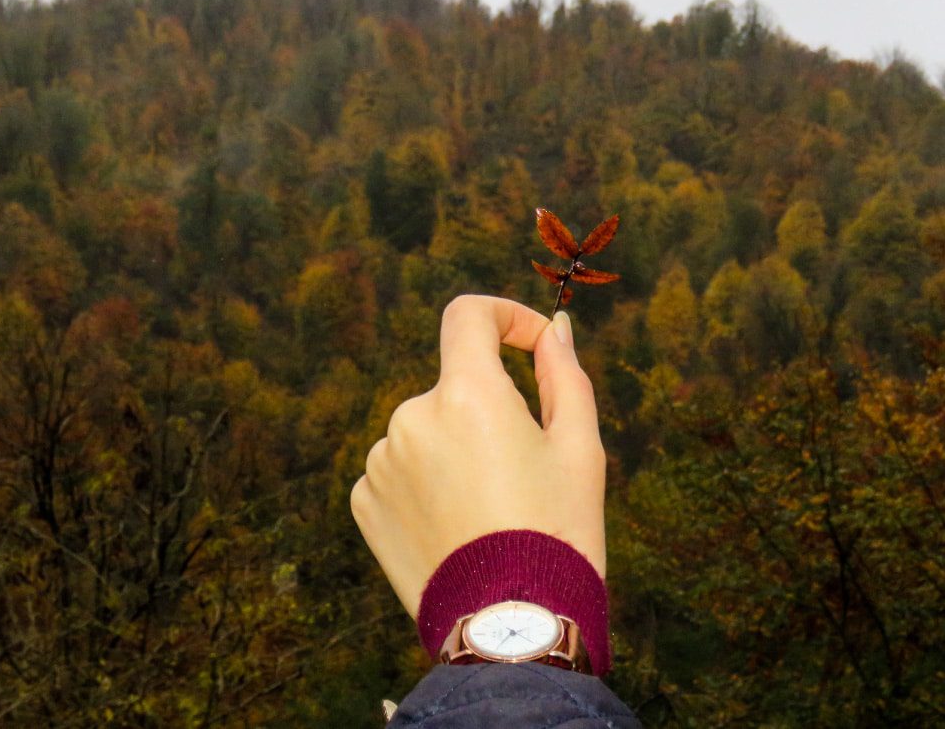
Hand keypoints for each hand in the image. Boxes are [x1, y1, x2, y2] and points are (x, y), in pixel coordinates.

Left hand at [350, 295, 606, 618]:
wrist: (511, 629)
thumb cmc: (558, 531)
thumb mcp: (580, 446)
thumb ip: (564, 372)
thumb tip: (556, 329)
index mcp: (467, 393)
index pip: (468, 315)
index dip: (504, 318)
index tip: (530, 346)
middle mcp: (412, 416)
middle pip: (454, 386)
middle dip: (489, 411)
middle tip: (524, 472)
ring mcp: (381, 461)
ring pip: (427, 431)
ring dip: (455, 451)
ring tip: (488, 512)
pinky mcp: (364, 501)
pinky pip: (399, 471)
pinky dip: (426, 485)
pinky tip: (455, 529)